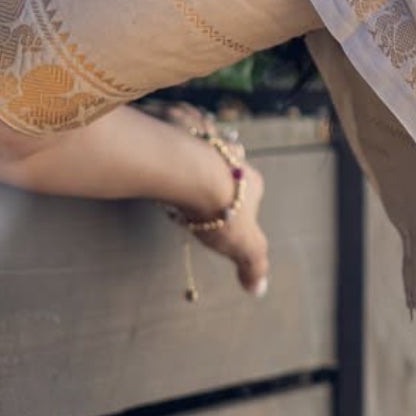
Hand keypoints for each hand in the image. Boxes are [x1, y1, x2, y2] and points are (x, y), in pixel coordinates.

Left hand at [153, 100, 270, 296]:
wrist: (189, 170)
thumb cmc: (219, 208)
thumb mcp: (243, 245)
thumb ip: (253, 265)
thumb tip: (258, 290)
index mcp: (250, 180)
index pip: (247, 193)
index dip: (234, 207)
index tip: (216, 221)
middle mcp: (231, 155)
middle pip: (224, 168)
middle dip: (211, 181)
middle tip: (191, 199)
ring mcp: (206, 138)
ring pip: (201, 149)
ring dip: (190, 160)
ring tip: (171, 179)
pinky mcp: (177, 124)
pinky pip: (174, 132)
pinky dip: (168, 142)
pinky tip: (156, 154)